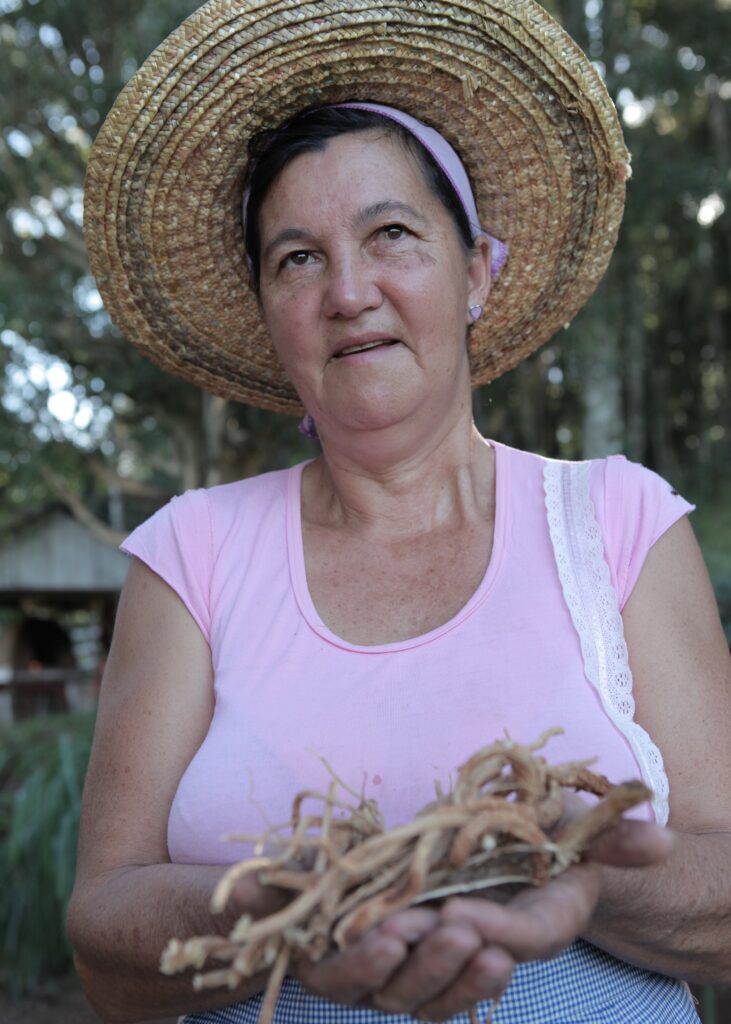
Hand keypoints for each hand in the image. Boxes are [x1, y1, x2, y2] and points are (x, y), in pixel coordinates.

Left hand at [296, 817, 673, 1021]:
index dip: (496, 931)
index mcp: (540, 922)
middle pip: (461, 971)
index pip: (523, 937)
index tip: (468, 915)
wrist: (519, 851)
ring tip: (382, 931)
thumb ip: (616, 838)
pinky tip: (346, 934)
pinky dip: (359, 963)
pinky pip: (374, 976)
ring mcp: (440, 955)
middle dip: (439, 953)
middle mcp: (490, 949)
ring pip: (414, 985)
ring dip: (398, 963)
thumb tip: (656, 837)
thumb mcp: (584, 828)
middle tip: (415, 924)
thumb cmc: (553, 836)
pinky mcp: (399, 948)